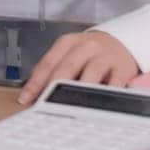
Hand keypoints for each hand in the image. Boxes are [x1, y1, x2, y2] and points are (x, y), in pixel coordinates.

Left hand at [19, 31, 140, 103]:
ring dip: (79, 93)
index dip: (35, 82)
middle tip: (45, 105)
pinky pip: (114, 84)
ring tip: (69, 107)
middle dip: (54, 89)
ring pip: (90, 75)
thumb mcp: (70, 53)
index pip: (47, 63)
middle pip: (66, 68)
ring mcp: (105, 56)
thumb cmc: (90, 53)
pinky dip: (106, 95)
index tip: (26, 98)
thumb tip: (34, 92)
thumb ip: (54, 69)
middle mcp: (86, 46)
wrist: (121, 43)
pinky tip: (98, 106)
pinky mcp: (123, 68)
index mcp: (67, 42)